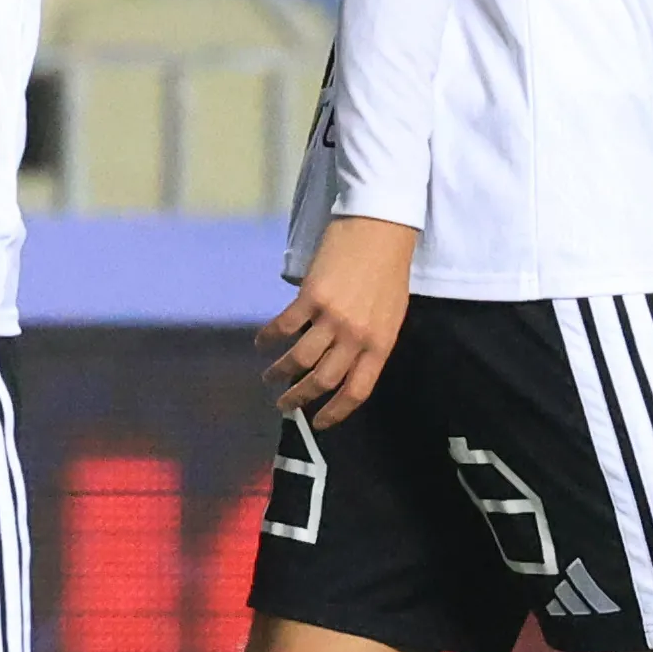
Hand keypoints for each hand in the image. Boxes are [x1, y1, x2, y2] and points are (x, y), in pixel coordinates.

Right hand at [258, 215, 418, 427]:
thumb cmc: (389, 270)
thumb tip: (346, 364)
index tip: (318, 423)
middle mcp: (356, 337)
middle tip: (284, 404)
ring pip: (299, 359)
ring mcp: (333, 318)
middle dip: (299, 398)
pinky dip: (269, 338)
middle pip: (322, 381)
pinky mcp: (311, 297)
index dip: (335, 412)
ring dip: (279, 372)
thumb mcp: (391, 314)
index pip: (356, 391)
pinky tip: (262, 342)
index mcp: (380, 344)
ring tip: (269, 376)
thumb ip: (371, 342)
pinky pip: (284, 327)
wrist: (380, 228)